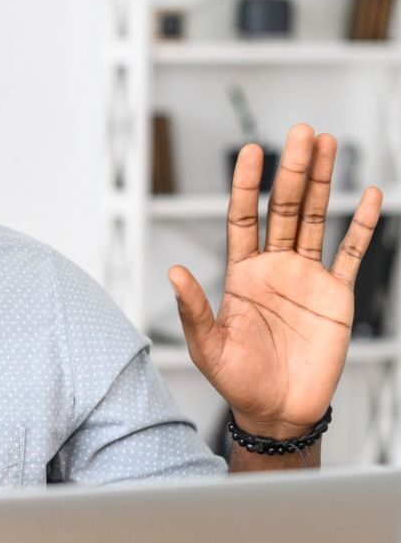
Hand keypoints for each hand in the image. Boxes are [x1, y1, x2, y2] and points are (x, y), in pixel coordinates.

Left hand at [169, 124, 382, 437]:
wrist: (277, 411)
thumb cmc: (236, 379)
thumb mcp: (207, 345)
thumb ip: (193, 308)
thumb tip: (173, 271)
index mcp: (240, 273)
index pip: (242, 218)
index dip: (246, 185)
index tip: (250, 151)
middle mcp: (274, 266)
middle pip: (283, 208)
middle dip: (292, 170)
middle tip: (301, 131)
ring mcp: (306, 278)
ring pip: (316, 219)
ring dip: (323, 183)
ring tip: (328, 143)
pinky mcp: (336, 296)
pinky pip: (351, 254)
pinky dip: (362, 227)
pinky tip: (370, 197)